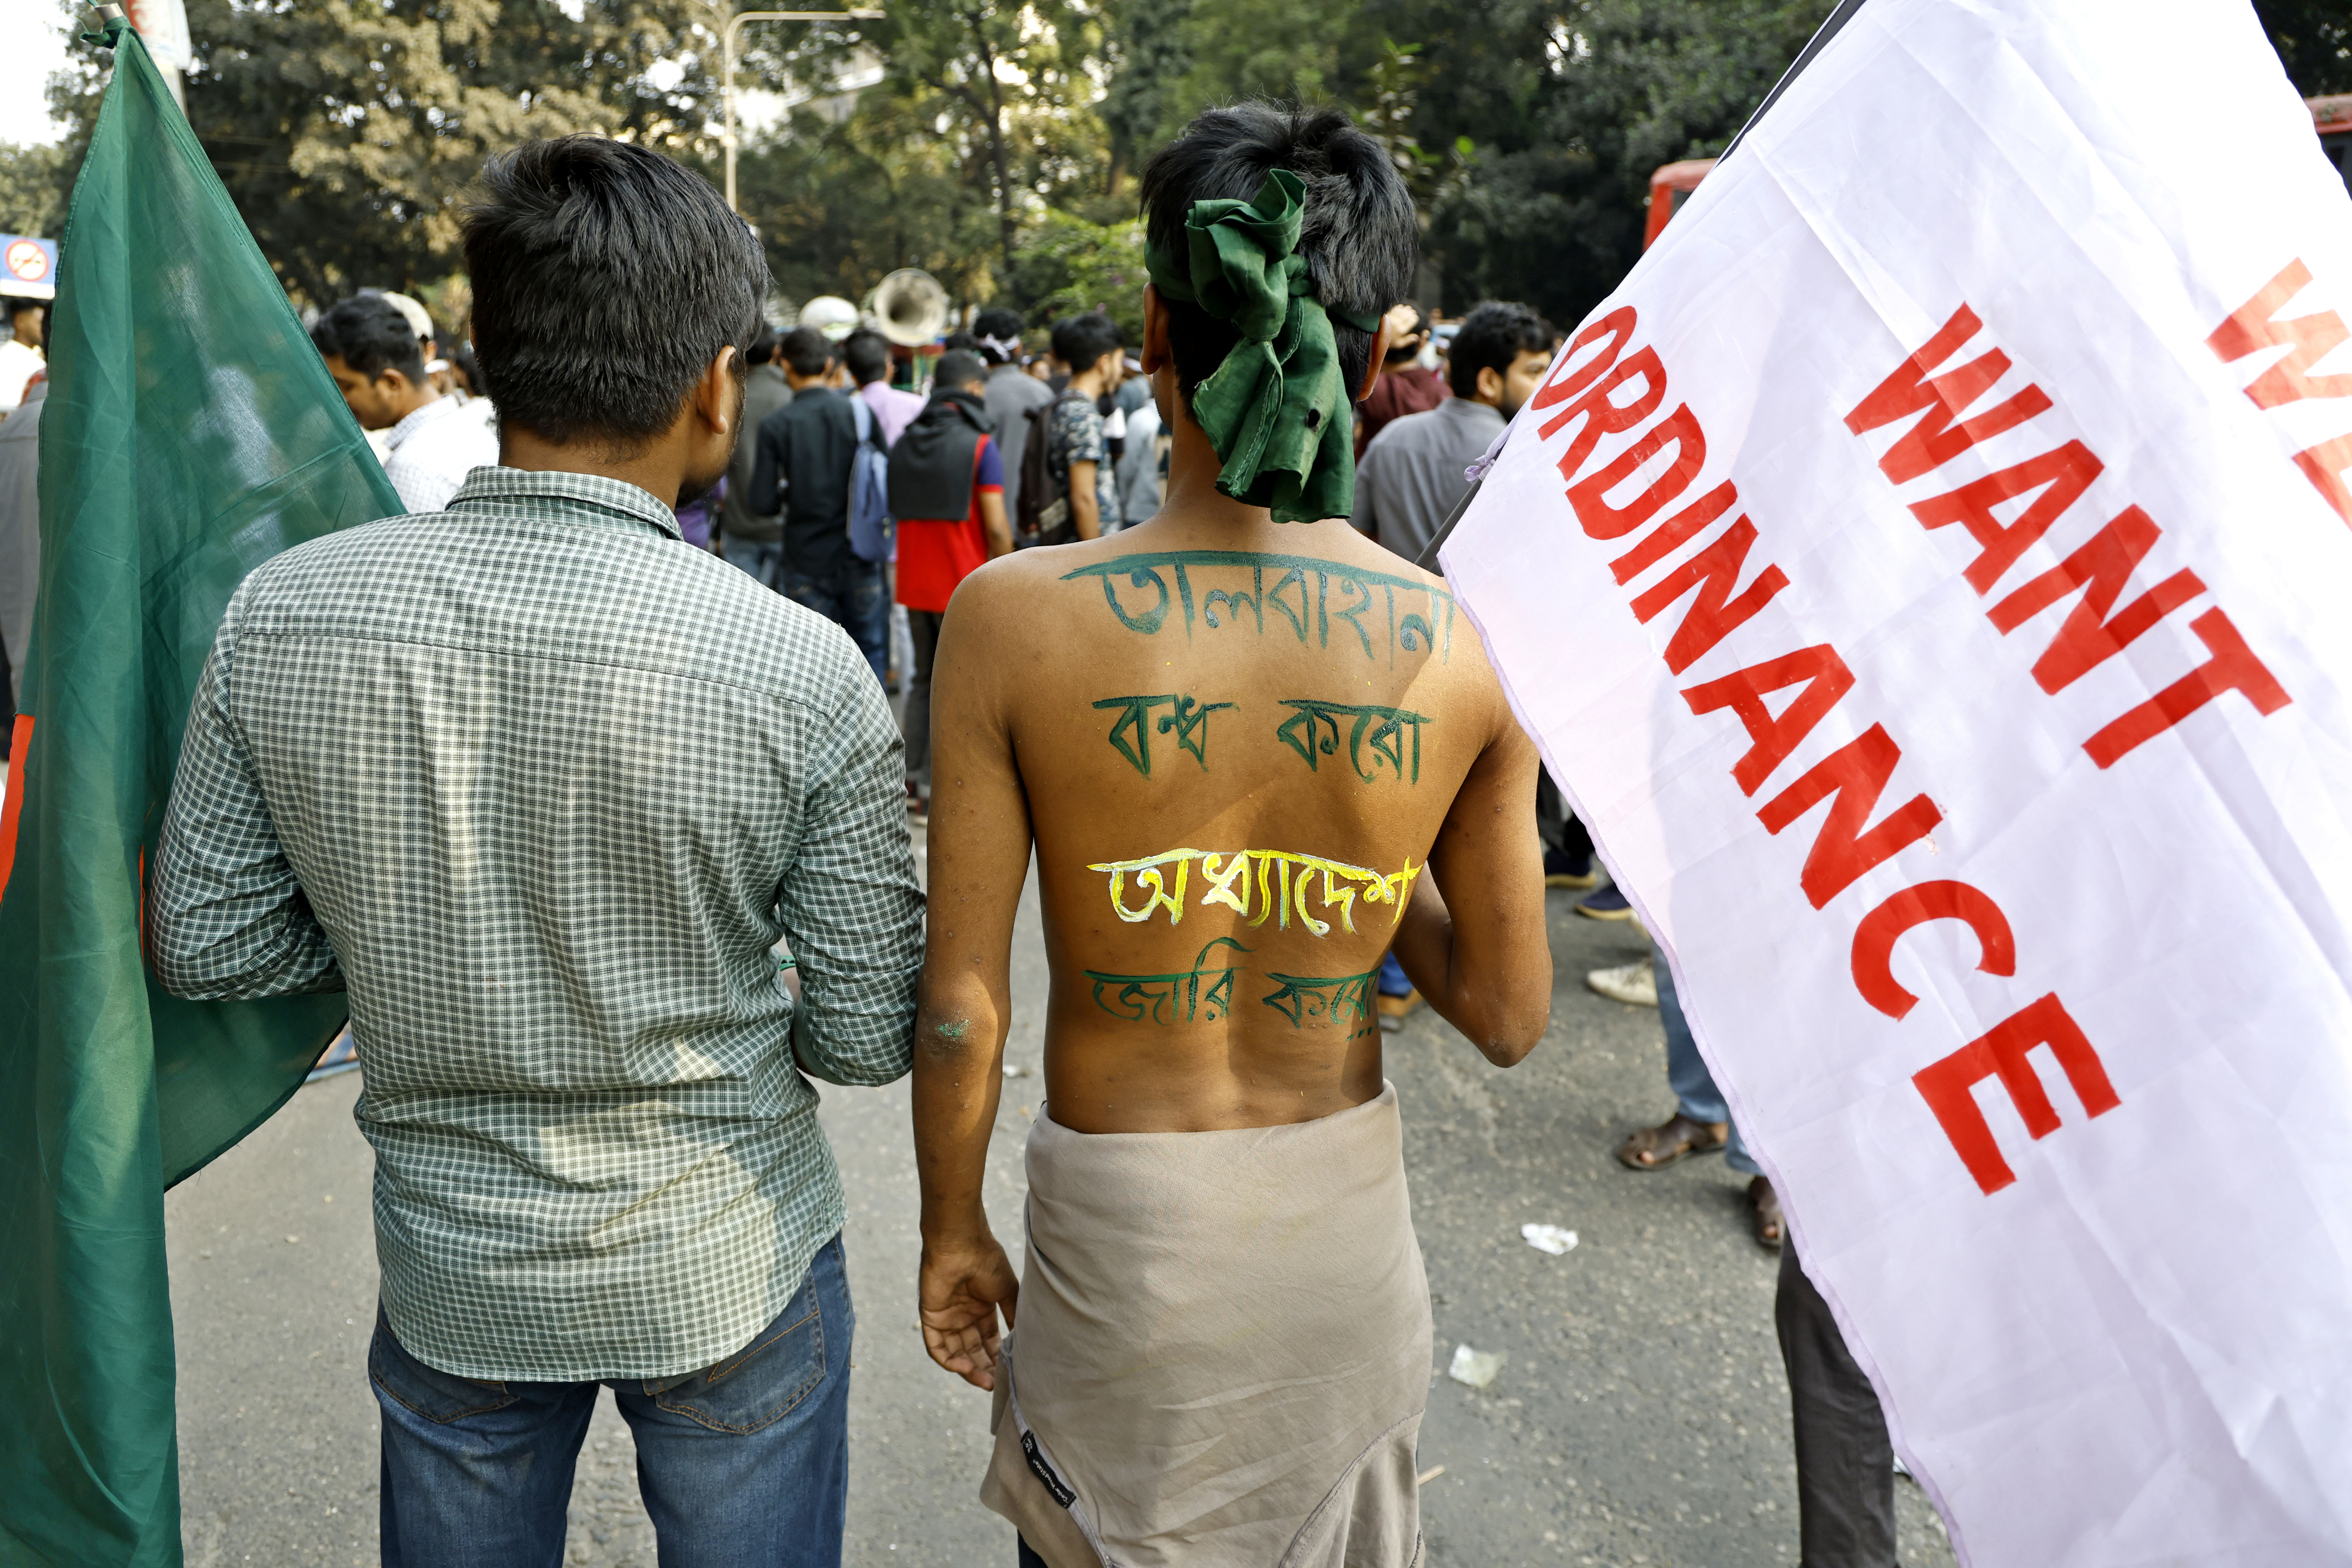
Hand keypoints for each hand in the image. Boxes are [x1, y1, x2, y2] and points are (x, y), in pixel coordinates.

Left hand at [919, 1235, 1019, 1390]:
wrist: (962, 1244)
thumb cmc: (987, 1261)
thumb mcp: (1008, 1291)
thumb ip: (1013, 1314)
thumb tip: (1024, 1338)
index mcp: (981, 1308)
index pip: (988, 1340)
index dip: (997, 1356)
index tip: (1008, 1372)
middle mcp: (963, 1315)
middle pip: (972, 1349)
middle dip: (984, 1367)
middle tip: (996, 1384)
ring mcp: (946, 1317)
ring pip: (955, 1352)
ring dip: (968, 1369)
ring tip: (985, 1381)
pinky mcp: (930, 1318)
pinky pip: (936, 1346)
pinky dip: (948, 1360)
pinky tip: (963, 1367)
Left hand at [1383, 301, 1420, 340]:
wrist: (1373, 337)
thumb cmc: (1386, 341)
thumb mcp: (1398, 344)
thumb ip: (1408, 340)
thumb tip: (1416, 337)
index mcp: (1401, 330)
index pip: (1411, 321)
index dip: (1414, 318)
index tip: (1415, 317)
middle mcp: (1397, 323)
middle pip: (1407, 314)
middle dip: (1411, 312)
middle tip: (1412, 311)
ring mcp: (1391, 318)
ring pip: (1402, 311)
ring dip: (1406, 309)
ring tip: (1408, 308)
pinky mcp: (1386, 314)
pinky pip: (1394, 309)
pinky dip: (1398, 307)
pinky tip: (1400, 307)